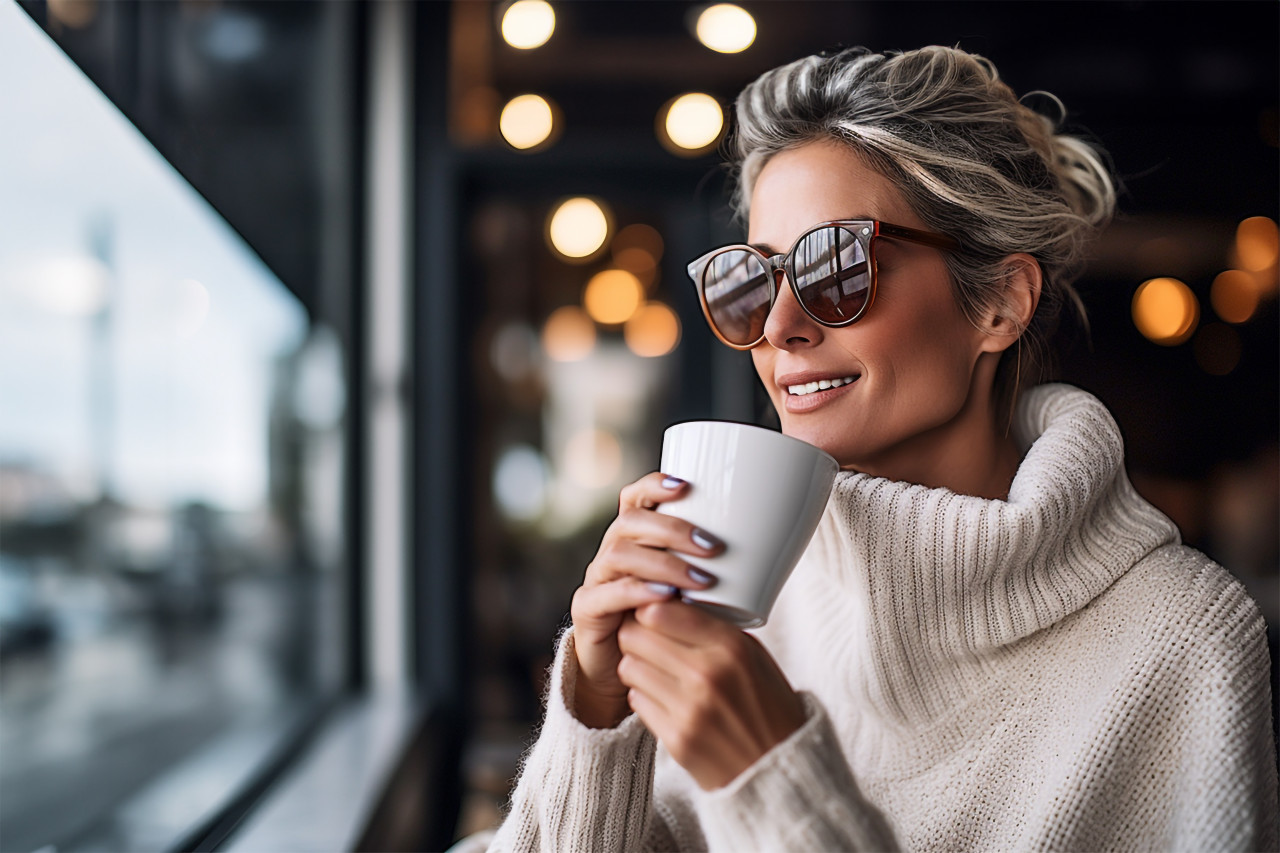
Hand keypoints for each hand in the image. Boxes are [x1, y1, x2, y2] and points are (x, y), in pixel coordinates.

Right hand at [570, 472, 724, 728]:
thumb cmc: (670, 624)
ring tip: (700, 580)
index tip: (686, 485)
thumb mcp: (695, 589)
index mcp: (635, 538)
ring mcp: (597, 579)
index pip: (635, 498)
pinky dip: (637, 591)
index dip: (655, 485)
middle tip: (713, 547)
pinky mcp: (587, 610)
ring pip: (620, 554)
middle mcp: (612, 551)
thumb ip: (717, 566)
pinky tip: (665, 597)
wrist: (627, 670)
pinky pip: (607, 593)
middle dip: (673, 529)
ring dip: (663, 562)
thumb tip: (777, 540)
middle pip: (630, 522)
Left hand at [616, 599, 806, 789]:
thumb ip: (717, 628)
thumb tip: (673, 601)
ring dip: (638, 664)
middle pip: (637, 635)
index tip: (654, 612)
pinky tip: (663, 696)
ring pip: (629, 666)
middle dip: (637, 633)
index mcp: (731, 648)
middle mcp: (708, 675)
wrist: (779, 768)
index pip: (662, 610)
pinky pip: (636, 700)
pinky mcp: (676, 739)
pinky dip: (644, 694)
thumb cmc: (769, 706)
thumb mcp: (755, 656)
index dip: (650, 607)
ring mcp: (689, 710)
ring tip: (655, 668)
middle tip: (646, 637)